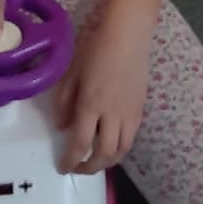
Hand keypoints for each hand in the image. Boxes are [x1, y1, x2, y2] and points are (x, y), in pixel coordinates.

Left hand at [57, 12, 153, 174]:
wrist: (128, 35)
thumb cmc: (96, 49)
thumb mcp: (72, 73)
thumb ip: (65, 102)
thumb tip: (62, 127)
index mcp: (91, 104)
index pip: (80, 143)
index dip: (71, 160)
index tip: (63, 167)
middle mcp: (112, 114)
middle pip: (105, 154)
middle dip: (90, 168)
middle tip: (78, 167)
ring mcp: (130, 113)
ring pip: (122, 150)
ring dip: (107, 161)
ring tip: (95, 160)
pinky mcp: (140, 110)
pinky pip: (131, 137)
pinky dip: (120, 148)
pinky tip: (110, 143)